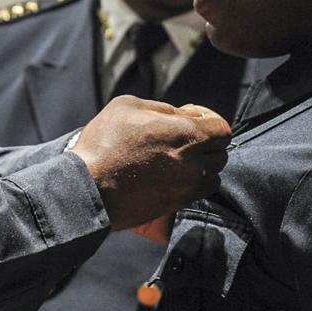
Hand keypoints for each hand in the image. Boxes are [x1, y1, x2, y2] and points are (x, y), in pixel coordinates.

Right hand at [72, 98, 228, 230]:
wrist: (88, 187)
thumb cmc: (105, 142)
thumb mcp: (129, 106)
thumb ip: (163, 108)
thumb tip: (182, 115)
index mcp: (188, 134)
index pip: (222, 128)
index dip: (209, 121)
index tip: (193, 120)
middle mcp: (195, 163)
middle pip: (220, 153)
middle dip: (206, 144)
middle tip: (182, 140)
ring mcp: (187, 187)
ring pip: (212, 175)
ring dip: (201, 166)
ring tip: (177, 160)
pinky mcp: (177, 205)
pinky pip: (198, 193)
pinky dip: (191, 184)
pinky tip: (170, 176)